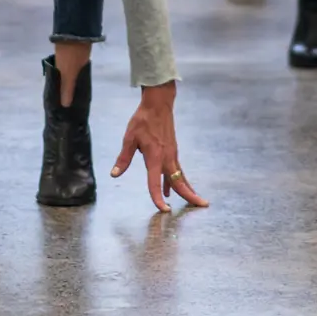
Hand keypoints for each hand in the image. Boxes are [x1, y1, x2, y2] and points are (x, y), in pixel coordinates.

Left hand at [111, 82, 208, 212]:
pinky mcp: (173, 152)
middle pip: (179, 181)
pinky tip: (170, 190)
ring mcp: (172, 155)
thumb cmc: (143, 120)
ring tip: (195, 202)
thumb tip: (114, 174)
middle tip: (202, 206)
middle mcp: (166, 158)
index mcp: (155, 157)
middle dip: (190, 195)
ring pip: (181, 177)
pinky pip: (177, 170)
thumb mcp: (130, 138)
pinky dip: (178, 181)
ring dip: (188, 190)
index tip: (164, 210)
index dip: (158, 198)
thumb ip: (124, 158)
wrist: (158, 105)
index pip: (155, 182)